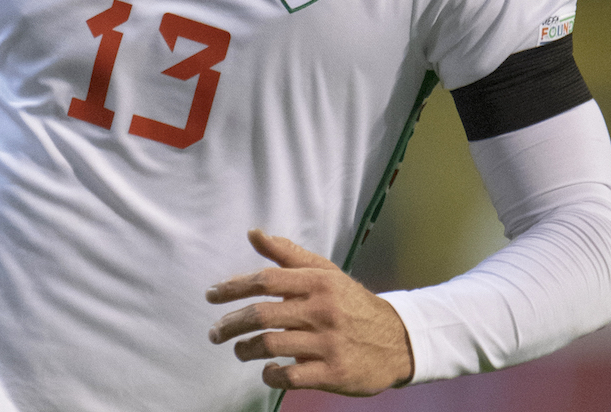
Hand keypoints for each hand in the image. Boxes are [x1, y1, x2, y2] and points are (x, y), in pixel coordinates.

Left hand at [206, 228, 413, 393]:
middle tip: (215, 333)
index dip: (233, 287)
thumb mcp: (326, 273)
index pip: (266, 280)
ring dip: (246, 350)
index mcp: (318, 283)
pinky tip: (267, 371)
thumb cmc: (352, 304)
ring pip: (271, 345)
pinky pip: (291, 376)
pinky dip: (271, 375)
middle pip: (262, 315)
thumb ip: (287, 254)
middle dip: (230, 324)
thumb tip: (252, 233)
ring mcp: (328, 343)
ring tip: (239, 350)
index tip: (211, 295)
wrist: (399, 341)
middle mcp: (322, 310)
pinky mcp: (334, 373)